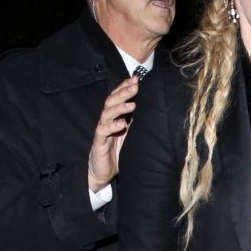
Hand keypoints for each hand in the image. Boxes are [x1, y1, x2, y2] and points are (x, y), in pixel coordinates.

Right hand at [88, 76, 139, 191]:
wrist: (103, 172)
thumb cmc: (117, 152)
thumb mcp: (129, 135)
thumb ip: (135, 122)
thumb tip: (151, 109)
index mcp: (114, 117)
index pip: (117, 97)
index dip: (124, 87)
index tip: (136, 78)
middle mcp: (107, 121)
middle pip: (111, 101)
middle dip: (123, 92)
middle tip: (135, 86)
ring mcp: (102, 130)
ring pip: (107, 114)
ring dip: (119, 107)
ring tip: (132, 105)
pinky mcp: (98, 142)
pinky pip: (103, 131)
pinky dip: (112, 127)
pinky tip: (121, 124)